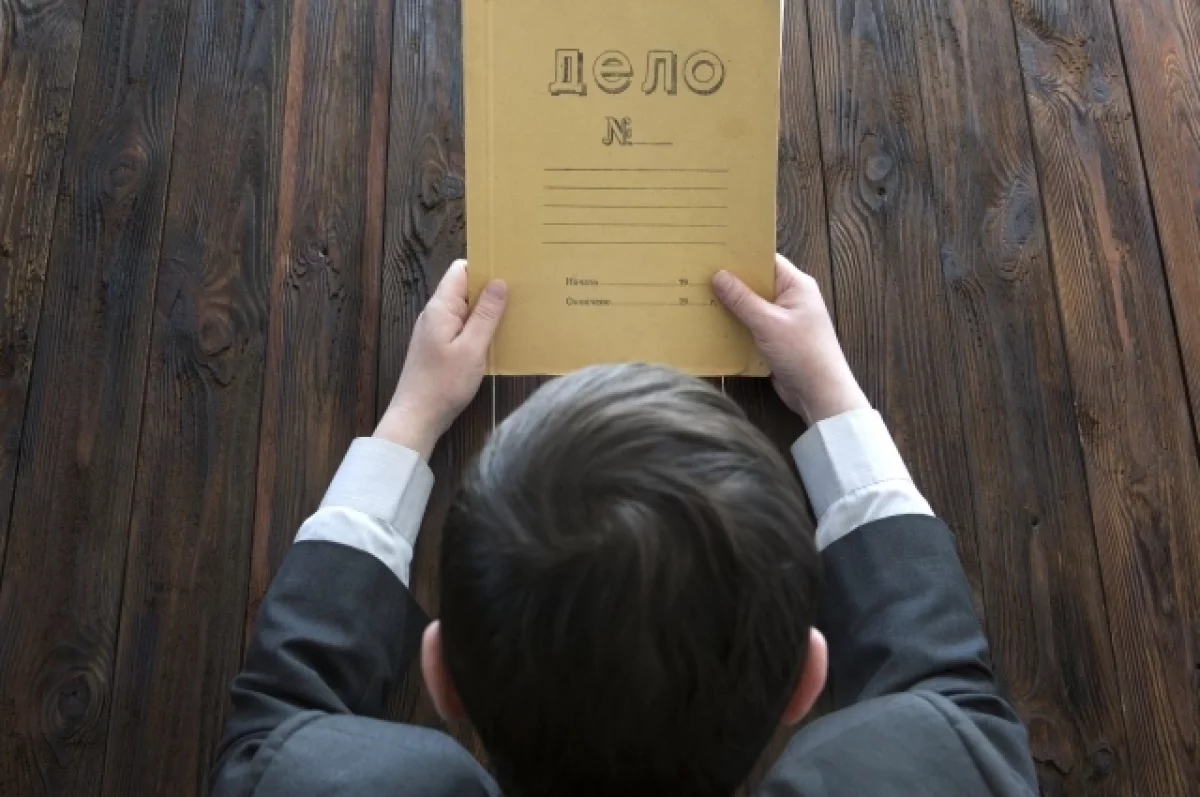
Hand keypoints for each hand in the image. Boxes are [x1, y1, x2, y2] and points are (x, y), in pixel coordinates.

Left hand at [375, 260, 506, 458]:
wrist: (417, 418)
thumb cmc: (443, 384)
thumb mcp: (471, 348)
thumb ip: (486, 315)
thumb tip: (499, 282)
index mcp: (441, 307)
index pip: (461, 270)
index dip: (485, 266)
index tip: (512, 269)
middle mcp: (436, 314)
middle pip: (465, 288)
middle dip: (491, 288)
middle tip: (523, 291)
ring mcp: (437, 331)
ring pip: (466, 310)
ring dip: (489, 311)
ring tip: (517, 313)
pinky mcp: (440, 347)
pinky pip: (463, 328)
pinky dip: (481, 329)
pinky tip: (500, 337)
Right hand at [712, 254, 868, 424]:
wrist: (819, 393)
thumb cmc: (802, 353)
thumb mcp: (768, 323)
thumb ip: (742, 299)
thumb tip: (718, 275)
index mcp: (796, 285)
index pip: (766, 260)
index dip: (741, 255)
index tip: (713, 251)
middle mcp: (790, 298)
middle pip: (756, 283)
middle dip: (730, 281)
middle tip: (698, 274)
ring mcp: (782, 319)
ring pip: (751, 305)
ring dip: (730, 305)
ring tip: (698, 297)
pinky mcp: (775, 338)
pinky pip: (751, 325)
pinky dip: (735, 325)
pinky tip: (712, 324)